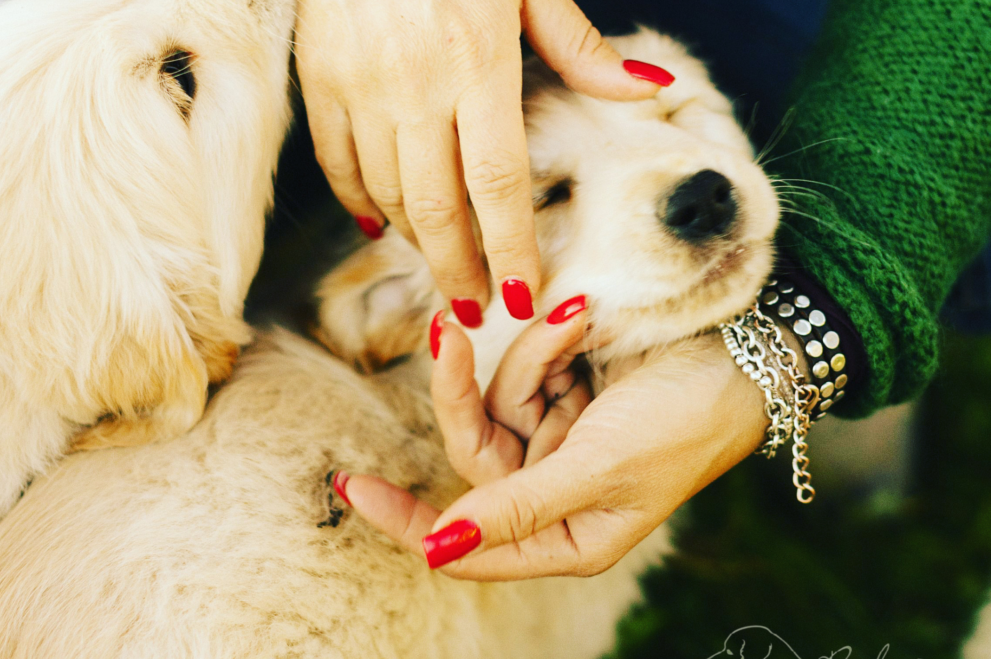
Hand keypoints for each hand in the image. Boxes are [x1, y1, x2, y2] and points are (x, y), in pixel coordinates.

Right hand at [295, 0, 672, 326]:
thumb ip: (581, 46)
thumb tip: (650, 87)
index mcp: (477, 62)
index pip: (497, 183)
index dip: (510, 248)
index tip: (522, 295)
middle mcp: (415, 85)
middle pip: (438, 206)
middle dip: (459, 268)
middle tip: (476, 309)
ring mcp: (360, 86)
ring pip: (388, 192)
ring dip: (417, 242)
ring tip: (443, 269)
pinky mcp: (319, 79)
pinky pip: (337, 162)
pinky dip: (359, 201)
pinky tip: (381, 227)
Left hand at [336, 300, 770, 579]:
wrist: (744, 351)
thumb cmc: (683, 425)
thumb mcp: (597, 471)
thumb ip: (517, 510)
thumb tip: (438, 550)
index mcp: (566, 537)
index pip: (467, 542)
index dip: (408, 521)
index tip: (353, 487)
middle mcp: (552, 493)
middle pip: (472, 454)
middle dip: (464, 393)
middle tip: (447, 334)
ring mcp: (555, 437)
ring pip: (496, 399)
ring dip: (532, 355)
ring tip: (579, 323)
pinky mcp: (562, 389)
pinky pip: (523, 364)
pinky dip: (546, 339)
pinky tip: (584, 318)